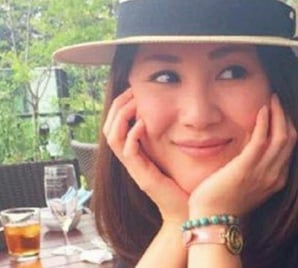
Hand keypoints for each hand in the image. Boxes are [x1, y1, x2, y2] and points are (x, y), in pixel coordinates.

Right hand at [103, 88, 188, 223]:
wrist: (185, 211)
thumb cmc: (181, 181)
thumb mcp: (172, 151)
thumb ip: (168, 134)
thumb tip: (177, 110)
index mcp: (136, 150)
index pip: (116, 123)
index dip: (120, 104)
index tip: (133, 88)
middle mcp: (131, 158)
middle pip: (109, 127)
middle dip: (118, 106)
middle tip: (132, 90)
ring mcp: (134, 167)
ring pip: (113, 138)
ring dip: (122, 117)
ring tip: (135, 103)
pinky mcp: (142, 176)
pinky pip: (129, 153)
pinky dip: (132, 136)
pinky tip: (143, 124)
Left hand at [188, 93, 296, 217]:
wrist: (211, 219)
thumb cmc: (225, 198)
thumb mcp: (248, 178)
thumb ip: (255, 159)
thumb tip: (254, 133)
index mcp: (277, 179)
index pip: (291, 146)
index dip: (289, 124)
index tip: (283, 109)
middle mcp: (275, 175)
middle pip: (291, 138)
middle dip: (287, 115)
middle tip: (278, 99)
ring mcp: (263, 172)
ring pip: (282, 136)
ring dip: (278, 113)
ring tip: (273, 98)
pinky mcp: (246, 167)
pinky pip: (262, 140)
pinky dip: (265, 122)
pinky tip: (262, 109)